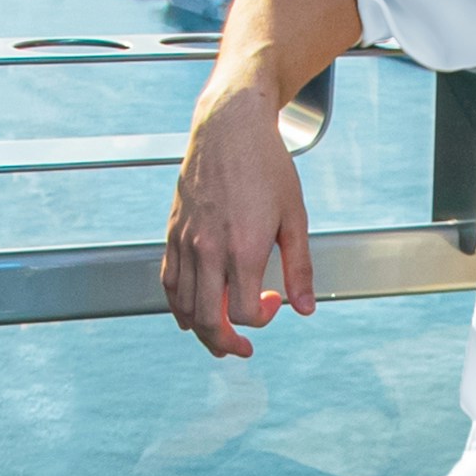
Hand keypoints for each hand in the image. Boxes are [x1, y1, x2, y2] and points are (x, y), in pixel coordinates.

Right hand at [162, 85, 312, 356]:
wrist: (229, 127)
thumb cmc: (266, 166)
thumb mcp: (294, 217)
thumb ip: (300, 268)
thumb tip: (306, 308)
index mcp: (243, 248)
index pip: (245, 312)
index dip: (263, 319)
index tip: (276, 302)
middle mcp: (209, 250)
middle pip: (208, 319)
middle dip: (226, 342)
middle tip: (242, 347)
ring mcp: (186, 242)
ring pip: (183, 306)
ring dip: (200, 330)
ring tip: (217, 336)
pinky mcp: (173, 233)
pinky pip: (169, 282)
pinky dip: (177, 305)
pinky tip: (188, 313)